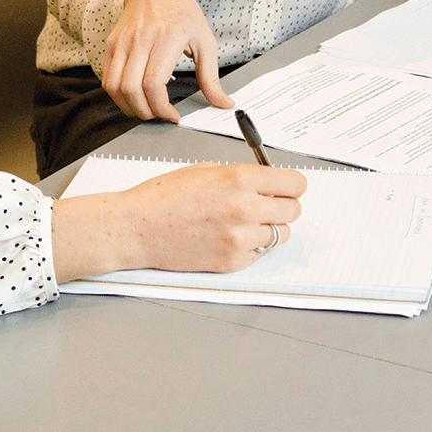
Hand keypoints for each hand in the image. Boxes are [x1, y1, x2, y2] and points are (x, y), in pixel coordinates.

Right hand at [51, 163, 307, 280]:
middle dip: (282, 206)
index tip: (285, 188)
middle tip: (265, 206)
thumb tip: (268, 182)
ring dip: (267, 228)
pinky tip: (228, 238)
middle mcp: (245, 208)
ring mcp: (240, 238)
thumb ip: (241, 176)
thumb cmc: (164, 197)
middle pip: (293, 210)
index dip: (291, 185)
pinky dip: (251, 247)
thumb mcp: (206, 170)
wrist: (136, 228)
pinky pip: (259, 253)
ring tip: (243, 223)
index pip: (295, 184)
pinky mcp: (232, 261)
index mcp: (240, 179)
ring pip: (280, 235)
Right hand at [102, 0, 233, 121]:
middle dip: (145, 112)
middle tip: (159, 115)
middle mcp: (141, 39)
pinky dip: (117, 95)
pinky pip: (107, 78)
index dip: (161, 107)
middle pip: (131, 89)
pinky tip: (133, 97)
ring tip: (145, 109)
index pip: (153, 83)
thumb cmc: (183, 13)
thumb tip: (223, 103)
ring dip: (128, 106)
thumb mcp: (205, 41)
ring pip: (114, 86)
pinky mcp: (112, 44)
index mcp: (167, 38)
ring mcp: (123, 41)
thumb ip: (211, 77)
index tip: (172, 115)